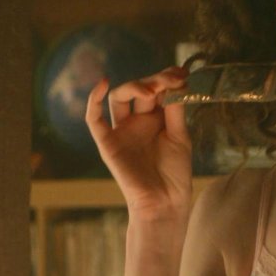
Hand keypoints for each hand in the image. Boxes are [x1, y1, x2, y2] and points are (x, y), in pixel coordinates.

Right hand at [84, 66, 192, 220]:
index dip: (166, 78)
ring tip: (152, 89)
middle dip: (154, 81)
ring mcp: (121, 130)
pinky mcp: (106, 143)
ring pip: (119, 97)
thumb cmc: (174, 173)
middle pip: (139, 90)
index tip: (181, 72)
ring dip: (135, 86)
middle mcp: (136, 121)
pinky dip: (94, 99)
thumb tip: (175, 81)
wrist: (165, 202)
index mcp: (155, 119)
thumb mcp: (180, 136)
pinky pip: (93, 119)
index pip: (156, 89)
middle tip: (169, 81)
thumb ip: (175, 110)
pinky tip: (103, 84)